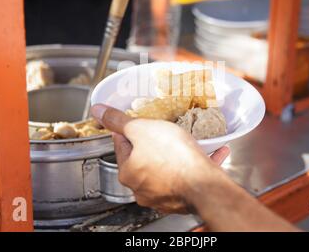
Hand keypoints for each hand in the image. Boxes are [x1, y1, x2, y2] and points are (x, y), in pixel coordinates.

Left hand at [92, 104, 230, 213]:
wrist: (204, 185)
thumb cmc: (172, 157)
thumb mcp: (141, 128)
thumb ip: (118, 120)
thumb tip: (98, 111)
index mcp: (127, 172)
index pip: (121, 145)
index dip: (129, 129)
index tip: (136, 122)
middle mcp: (142, 188)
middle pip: (143, 158)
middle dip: (154, 143)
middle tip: (164, 130)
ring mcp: (163, 195)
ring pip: (167, 168)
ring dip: (176, 154)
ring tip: (187, 140)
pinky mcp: (184, 197)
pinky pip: (188, 176)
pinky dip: (195, 164)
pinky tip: (210, 152)